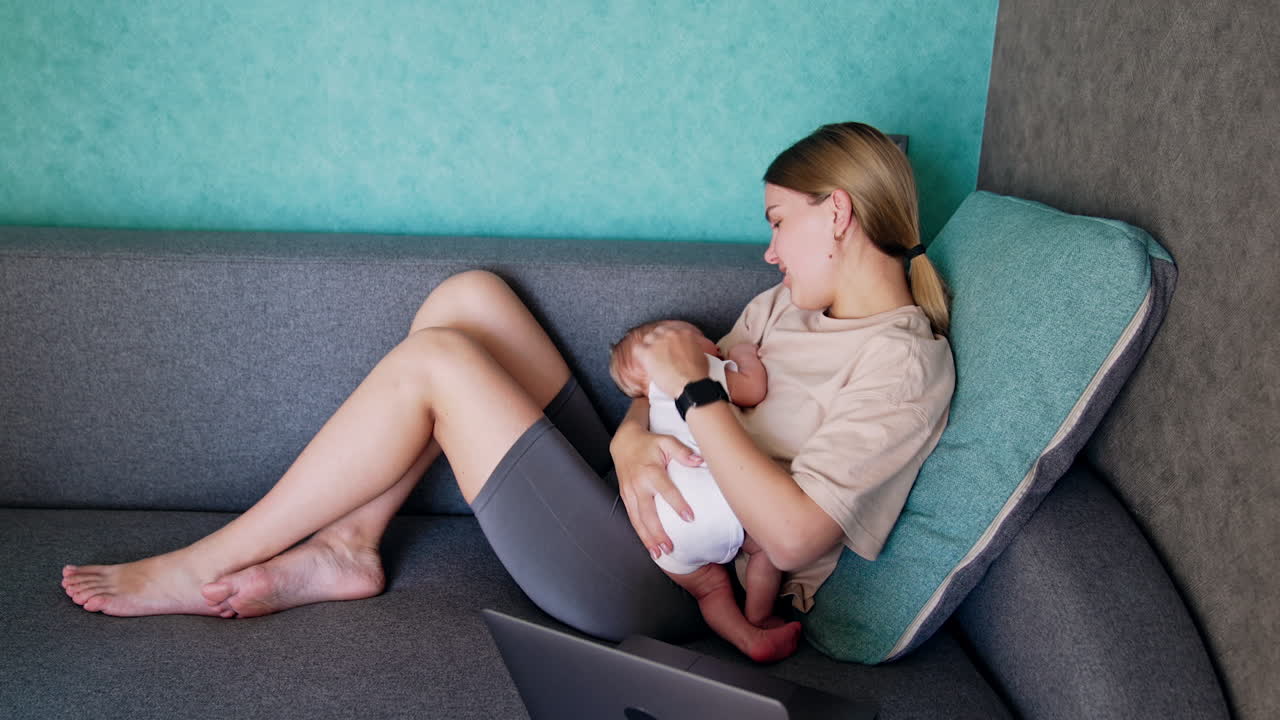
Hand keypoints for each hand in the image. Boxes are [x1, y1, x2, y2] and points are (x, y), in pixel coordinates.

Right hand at [610, 423, 702, 559]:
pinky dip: (640, 534)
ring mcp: (629, 493)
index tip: (690, 518)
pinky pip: (632, 518)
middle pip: (648, 513)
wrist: (624, 442)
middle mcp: (638, 485)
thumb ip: (683, 452)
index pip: (666, 491)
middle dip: (658, 533)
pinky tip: (649, 545)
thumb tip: (700, 461)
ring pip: (638, 520)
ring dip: (648, 538)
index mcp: (650, 471)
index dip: (678, 505)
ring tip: (659, 553)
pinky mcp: (626, 498)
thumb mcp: (667, 441)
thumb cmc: (649, 443)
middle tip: (670, 547)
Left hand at [634, 323, 720, 397]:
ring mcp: (658, 342)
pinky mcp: (648, 352)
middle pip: (659, 332)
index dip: (668, 339)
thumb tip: (688, 350)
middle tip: (660, 351)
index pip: (672, 330)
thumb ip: (692, 347)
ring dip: (649, 346)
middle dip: (659, 341)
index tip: (668, 345)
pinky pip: (638, 348)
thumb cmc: (698, 375)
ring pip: (648, 338)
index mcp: (684, 333)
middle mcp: (670, 334)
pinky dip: (640, 354)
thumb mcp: (701, 355)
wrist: (691, 385)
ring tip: (652, 357)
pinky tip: (643, 360)